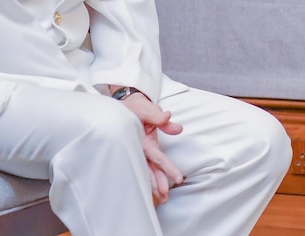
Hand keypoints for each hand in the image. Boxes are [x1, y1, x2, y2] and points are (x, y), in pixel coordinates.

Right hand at [117, 90, 184, 204]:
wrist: (125, 105)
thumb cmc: (136, 107)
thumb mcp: (147, 109)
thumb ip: (160, 118)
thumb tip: (178, 128)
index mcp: (141, 140)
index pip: (156, 157)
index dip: (166, 168)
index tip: (177, 179)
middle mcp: (138, 149)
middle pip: (149, 169)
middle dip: (157, 184)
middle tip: (165, 198)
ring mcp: (138, 151)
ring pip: (146, 170)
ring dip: (153, 185)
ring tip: (162, 199)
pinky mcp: (141, 150)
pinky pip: (144, 166)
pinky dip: (148, 177)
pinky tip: (151, 190)